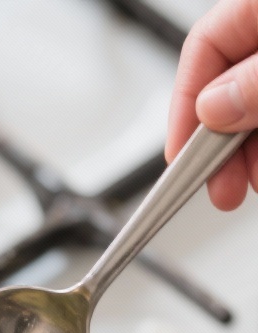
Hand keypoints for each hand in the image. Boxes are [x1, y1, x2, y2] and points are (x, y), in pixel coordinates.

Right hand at [166, 0, 257, 208]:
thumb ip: (257, 80)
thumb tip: (212, 109)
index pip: (205, 47)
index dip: (187, 106)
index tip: (180, 157)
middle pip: (230, 86)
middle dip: (222, 143)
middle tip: (220, 188)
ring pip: (257, 107)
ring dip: (249, 152)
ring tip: (251, 184)